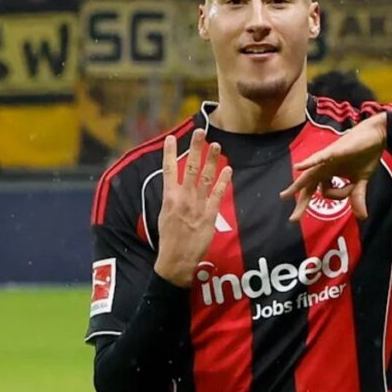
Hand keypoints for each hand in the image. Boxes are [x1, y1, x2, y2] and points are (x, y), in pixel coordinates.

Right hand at [153, 130, 231, 286]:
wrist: (176, 260)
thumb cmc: (168, 239)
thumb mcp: (163, 215)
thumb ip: (171, 198)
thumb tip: (174, 185)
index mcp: (169, 197)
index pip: (168, 169)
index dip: (169, 152)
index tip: (171, 137)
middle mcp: (183, 198)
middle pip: (190, 168)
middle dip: (195, 148)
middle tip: (200, 131)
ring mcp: (197, 206)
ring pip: (205, 177)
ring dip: (211, 160)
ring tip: (216, 145)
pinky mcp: (210, 215)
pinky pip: (217, 194)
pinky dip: (223, 181)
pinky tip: (228, 169)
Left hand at [279, 113, 386, 221]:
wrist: (376, 136)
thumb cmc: (366, 155)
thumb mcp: (361, 180)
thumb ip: (357, 196)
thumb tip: (362, 217)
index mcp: (330, 173)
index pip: (324, 192)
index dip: (336, 198)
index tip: (342, 196)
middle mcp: (324, 167)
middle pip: (309, 186)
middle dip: (301, 203)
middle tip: (293, 219)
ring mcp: (327, 159)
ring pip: (310, 175)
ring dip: (298, 185)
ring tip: (286, 195)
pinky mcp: (334, 151)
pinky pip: (319, 158)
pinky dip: (310, 162)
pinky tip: (299, 166)